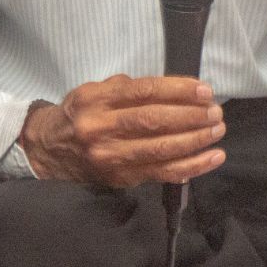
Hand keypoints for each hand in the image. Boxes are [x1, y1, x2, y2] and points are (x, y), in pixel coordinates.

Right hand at [21, 75, 225, 186]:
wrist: (49, 150)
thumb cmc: (80, 114)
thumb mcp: (94, 90)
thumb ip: (127, 88)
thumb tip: (174, 90)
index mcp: (95, 100)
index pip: (142, 92)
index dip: (177, 90)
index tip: (203, 90)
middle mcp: (100, 129)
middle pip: (153, 121)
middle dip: (190, 115)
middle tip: (215, 111)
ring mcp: (111, 157)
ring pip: (160, 149)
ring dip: (195, 140)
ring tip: (217, 130)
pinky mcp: (121, 178)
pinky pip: (161, 173)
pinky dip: (191, 166)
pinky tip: (212, 157)